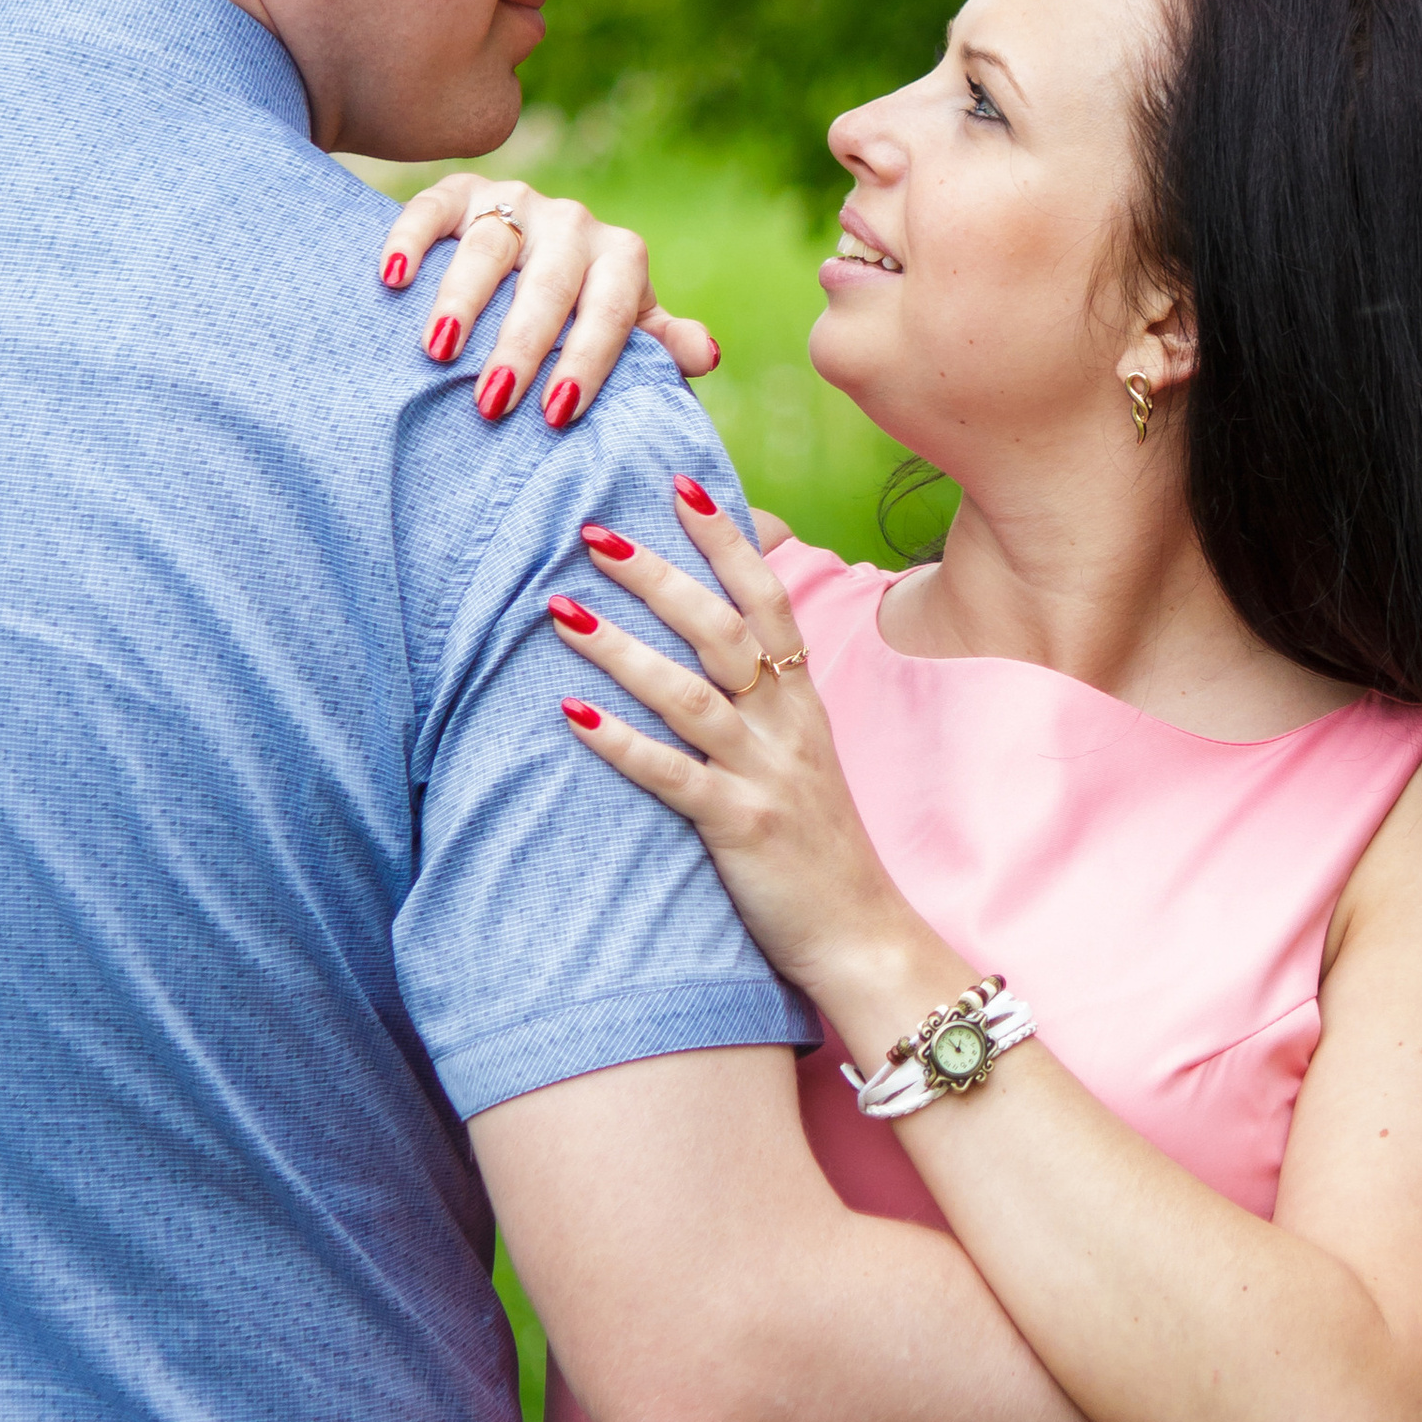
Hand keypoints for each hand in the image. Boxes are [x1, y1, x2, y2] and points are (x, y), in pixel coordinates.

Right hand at [376, 172, 719, 428]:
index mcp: (620, 257)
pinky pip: (430, 207)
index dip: (588, 360)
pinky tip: (392, 279)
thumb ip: (661, 346)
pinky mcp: (458, 193)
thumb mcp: (627, 332)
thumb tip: (705, 354)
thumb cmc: (581, 320)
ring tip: (440, 351)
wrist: (528, 261)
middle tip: (494, 402)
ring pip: (488, 244)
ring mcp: (513, 201)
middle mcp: (571, 223)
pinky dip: (410, 240)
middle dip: (523, 343)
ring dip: (462, 299)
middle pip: (549, 281)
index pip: (612, 308)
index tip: (558, 413)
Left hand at [550, 483, 929, 1007]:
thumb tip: (720, 640)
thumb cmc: (819, 845)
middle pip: (722, 629)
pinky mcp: (740, 827)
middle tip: (593, 534)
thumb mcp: (803, 755)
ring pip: (690, 694)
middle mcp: (786, 726)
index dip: (726, 541)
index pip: (767, 598)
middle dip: (657, 576)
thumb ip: (766, 698)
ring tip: (559, 613)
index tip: (682, 485)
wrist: (862, 935)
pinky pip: (673, 776)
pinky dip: (621, 744)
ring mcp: (765, 774)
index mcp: (800, 702)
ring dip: (622, 649)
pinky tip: (569, 716)